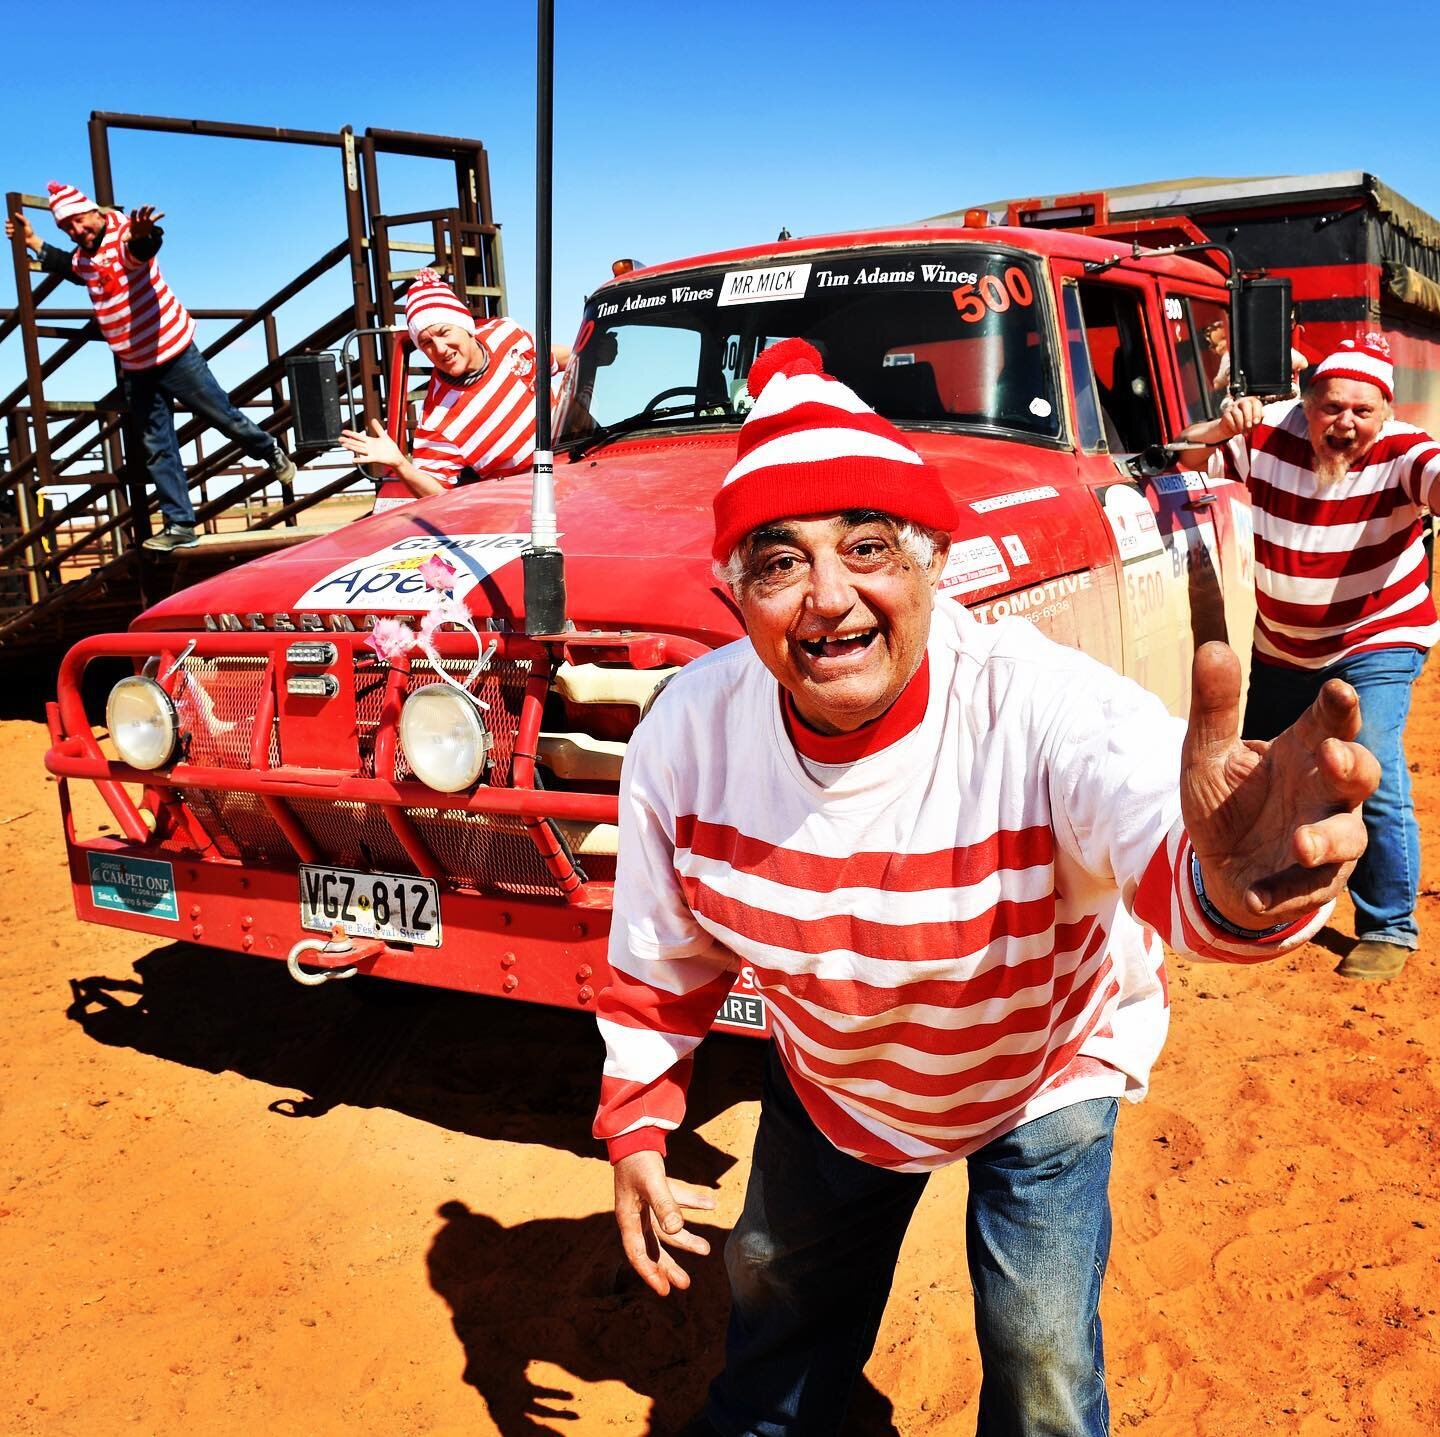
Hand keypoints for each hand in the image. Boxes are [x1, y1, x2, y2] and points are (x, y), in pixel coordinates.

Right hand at [5, 211, 36, 249]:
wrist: (31, 239)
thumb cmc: (30, 231)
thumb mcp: (27, 223)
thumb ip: (22, 218)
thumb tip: (15, 213)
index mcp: (15, 224)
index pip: (8, 221)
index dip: (7, 221)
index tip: (8, 221)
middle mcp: (12, 228)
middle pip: (7, 226)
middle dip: (8, 226)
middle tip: (12, 226)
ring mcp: (12, 233)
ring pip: (7, 231)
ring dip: (9, 231)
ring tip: (13, 231)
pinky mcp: (13, 238)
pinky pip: (8, 236)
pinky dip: (9, 235)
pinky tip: (13, 235)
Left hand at [128, 205, 164, 237]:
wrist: (137, 234)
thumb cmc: (132, 234)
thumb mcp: (129, 236)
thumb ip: (127, 238)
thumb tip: (123, 240)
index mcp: (134, 221)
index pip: (133, 216)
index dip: (134, 212)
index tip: (135, 209)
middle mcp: (139, 219)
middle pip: (141, 213)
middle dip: (143, 209)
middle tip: (145, 206)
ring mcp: (145, 219)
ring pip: (147, 213)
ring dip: (150, 210)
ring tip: (153, 207)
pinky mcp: (150, 222)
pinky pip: (155, 218)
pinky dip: (159, 216)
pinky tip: (163, 214)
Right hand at [339, 418, 404, 468]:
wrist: (396, 457)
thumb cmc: (390, 448)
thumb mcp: (383, 435)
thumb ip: (378, 428)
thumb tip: (373, 419)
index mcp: (370, 441)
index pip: (358, 436)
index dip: (351, 433)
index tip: (343, 431)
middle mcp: (369, 447)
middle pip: (356, 443)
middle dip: (347, 440)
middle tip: (339, 439)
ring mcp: (371, 453)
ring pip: (359, 449)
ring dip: (351, 447)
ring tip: (344, 445)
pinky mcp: (375, 458)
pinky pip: (365, 459)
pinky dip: (359, 459)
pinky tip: (353, 459)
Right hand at [613, 1150, 714, 1296]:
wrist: (635, 1134)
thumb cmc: (639, 1160)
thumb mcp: (652, 1182)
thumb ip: (664, 1204)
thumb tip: (676, 1229)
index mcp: (628, 1219)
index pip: (637, 1253)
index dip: (650, 1273)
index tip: (664, 1290)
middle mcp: (636, 1216)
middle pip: (653, 1248)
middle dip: (669, 1267)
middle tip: (685, 1284)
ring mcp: (646, 1205)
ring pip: (667, 1230)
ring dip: (686, 1239)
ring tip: (706, 1250)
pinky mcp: (657, 1192)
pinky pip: (676, 1204)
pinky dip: (692, 1205)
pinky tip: (711, 1205)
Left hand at [1181, 642, 1377, 928]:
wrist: (1217, 864)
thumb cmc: (1225, 798)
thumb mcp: (1206, 753)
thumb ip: (1213, 706)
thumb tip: (1212, 647)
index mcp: (1304, 751)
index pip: (1332, 723)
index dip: (1339, 709)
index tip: (1337, 691)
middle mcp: (1325, 793)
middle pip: (1359, 775)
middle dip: (1351, 766)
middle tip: (1331, 755)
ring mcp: (1325, 838)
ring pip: (1347, 838)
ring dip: (1326, 840)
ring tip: (1298, 842)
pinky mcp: (1309, 884)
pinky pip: (1307, 890)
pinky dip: (1283, 893)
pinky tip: (1256, 895)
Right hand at [1217, 394, 1263, 437]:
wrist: (1234, 428)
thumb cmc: (1247, 422)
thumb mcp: (1255, 420)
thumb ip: (1260, 418)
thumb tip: (1262, 416)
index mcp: (1252, 401)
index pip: (1255, 403)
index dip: (1257, 412)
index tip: (1256, 422)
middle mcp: (1242, 402)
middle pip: (1245, 405)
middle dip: (1248, 417)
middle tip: (1249, 427)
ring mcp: (1233, 406)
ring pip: (1237, 413)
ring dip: (1241, 424)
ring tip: (1243, 431)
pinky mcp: (1226, 413)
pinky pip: (1230, 419)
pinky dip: (1234, 426)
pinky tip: (1237, 430)